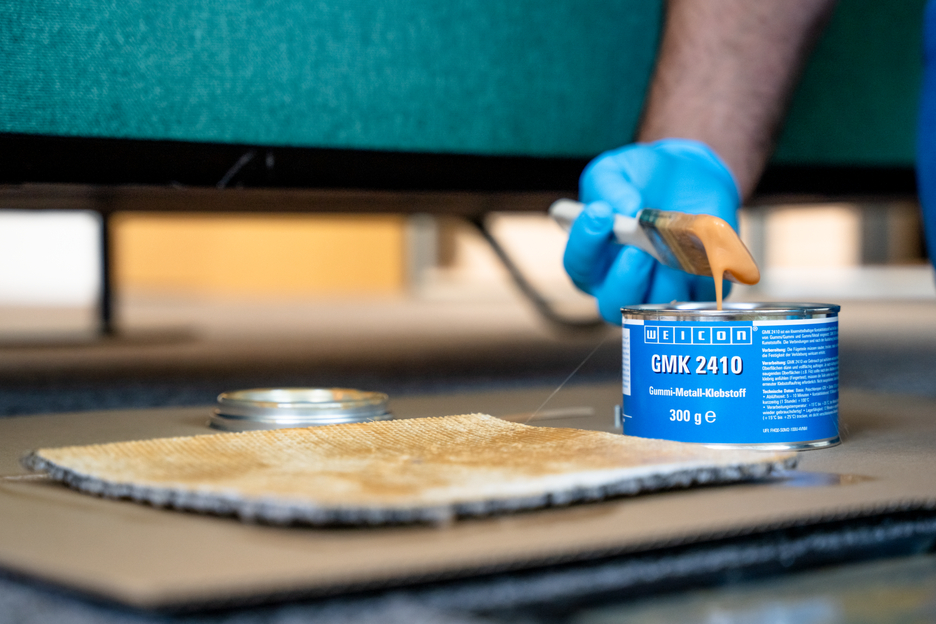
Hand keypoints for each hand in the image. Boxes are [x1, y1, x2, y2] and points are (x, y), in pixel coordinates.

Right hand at [563, 138, 740, 322]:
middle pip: (611, 303)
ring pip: (656, 304)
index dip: (585, 245)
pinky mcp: (696, 289)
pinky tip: (701, 250)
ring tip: (675, 244)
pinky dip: (699, 277)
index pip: (579, 265)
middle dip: (624, 279)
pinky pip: (697, 297)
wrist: (691, 175)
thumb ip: (609, 185)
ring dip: (664, 278)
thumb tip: (625, 209)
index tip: (600, 214)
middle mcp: (620, 281)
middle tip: (636, 250)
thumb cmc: (641, 178)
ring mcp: (658, 290)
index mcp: (593, 258)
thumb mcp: (616, 170)